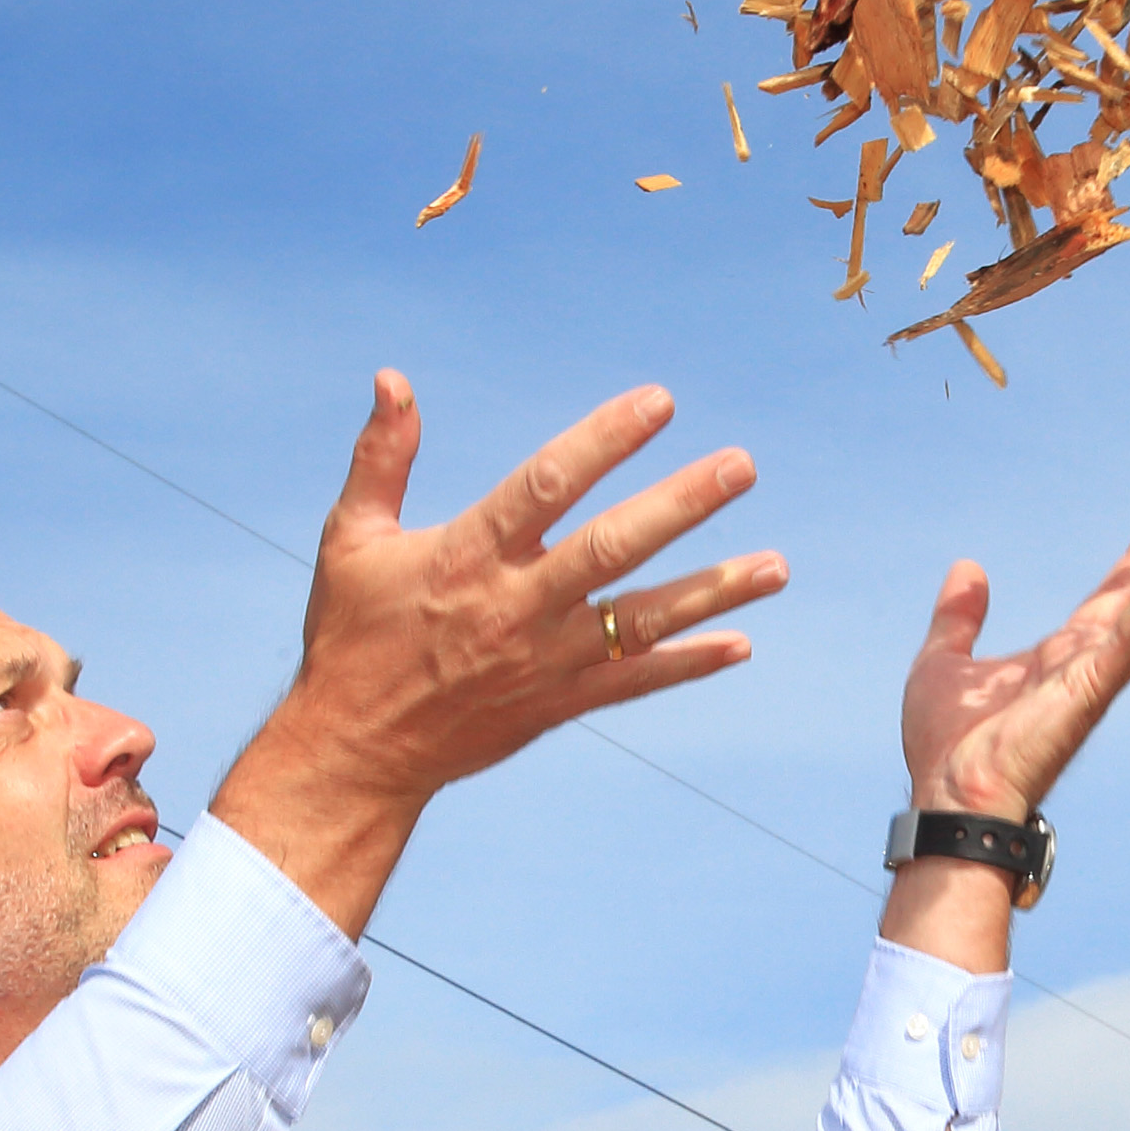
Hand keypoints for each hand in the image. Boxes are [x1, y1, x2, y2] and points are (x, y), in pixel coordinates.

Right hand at [210, 371, 784, 930]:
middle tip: (742, 465)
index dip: (605, 440)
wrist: (353, 751)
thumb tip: (394, 379)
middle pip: (613, 547)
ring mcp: (543, 661)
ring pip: (642, 620)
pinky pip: (634, 684)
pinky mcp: (557, 706)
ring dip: (713, 592)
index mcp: (468, 554)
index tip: (660, 403)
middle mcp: (515, 606)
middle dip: (682, 505)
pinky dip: (688, 666)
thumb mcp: (352, 538)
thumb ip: (382, 458)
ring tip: (777, 566)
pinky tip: (740, 643)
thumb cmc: (352, 634)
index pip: (547, 484)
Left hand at [903, 511, 1129, 820]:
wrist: (947, 796)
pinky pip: (1129, 639)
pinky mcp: (1090, 689)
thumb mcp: (945, 662)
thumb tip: (968, 569)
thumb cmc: (946, 748)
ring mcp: (1097, 678)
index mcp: (1063, 659)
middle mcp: (1091, 665)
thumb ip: (958, 618)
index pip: (1115, 601)